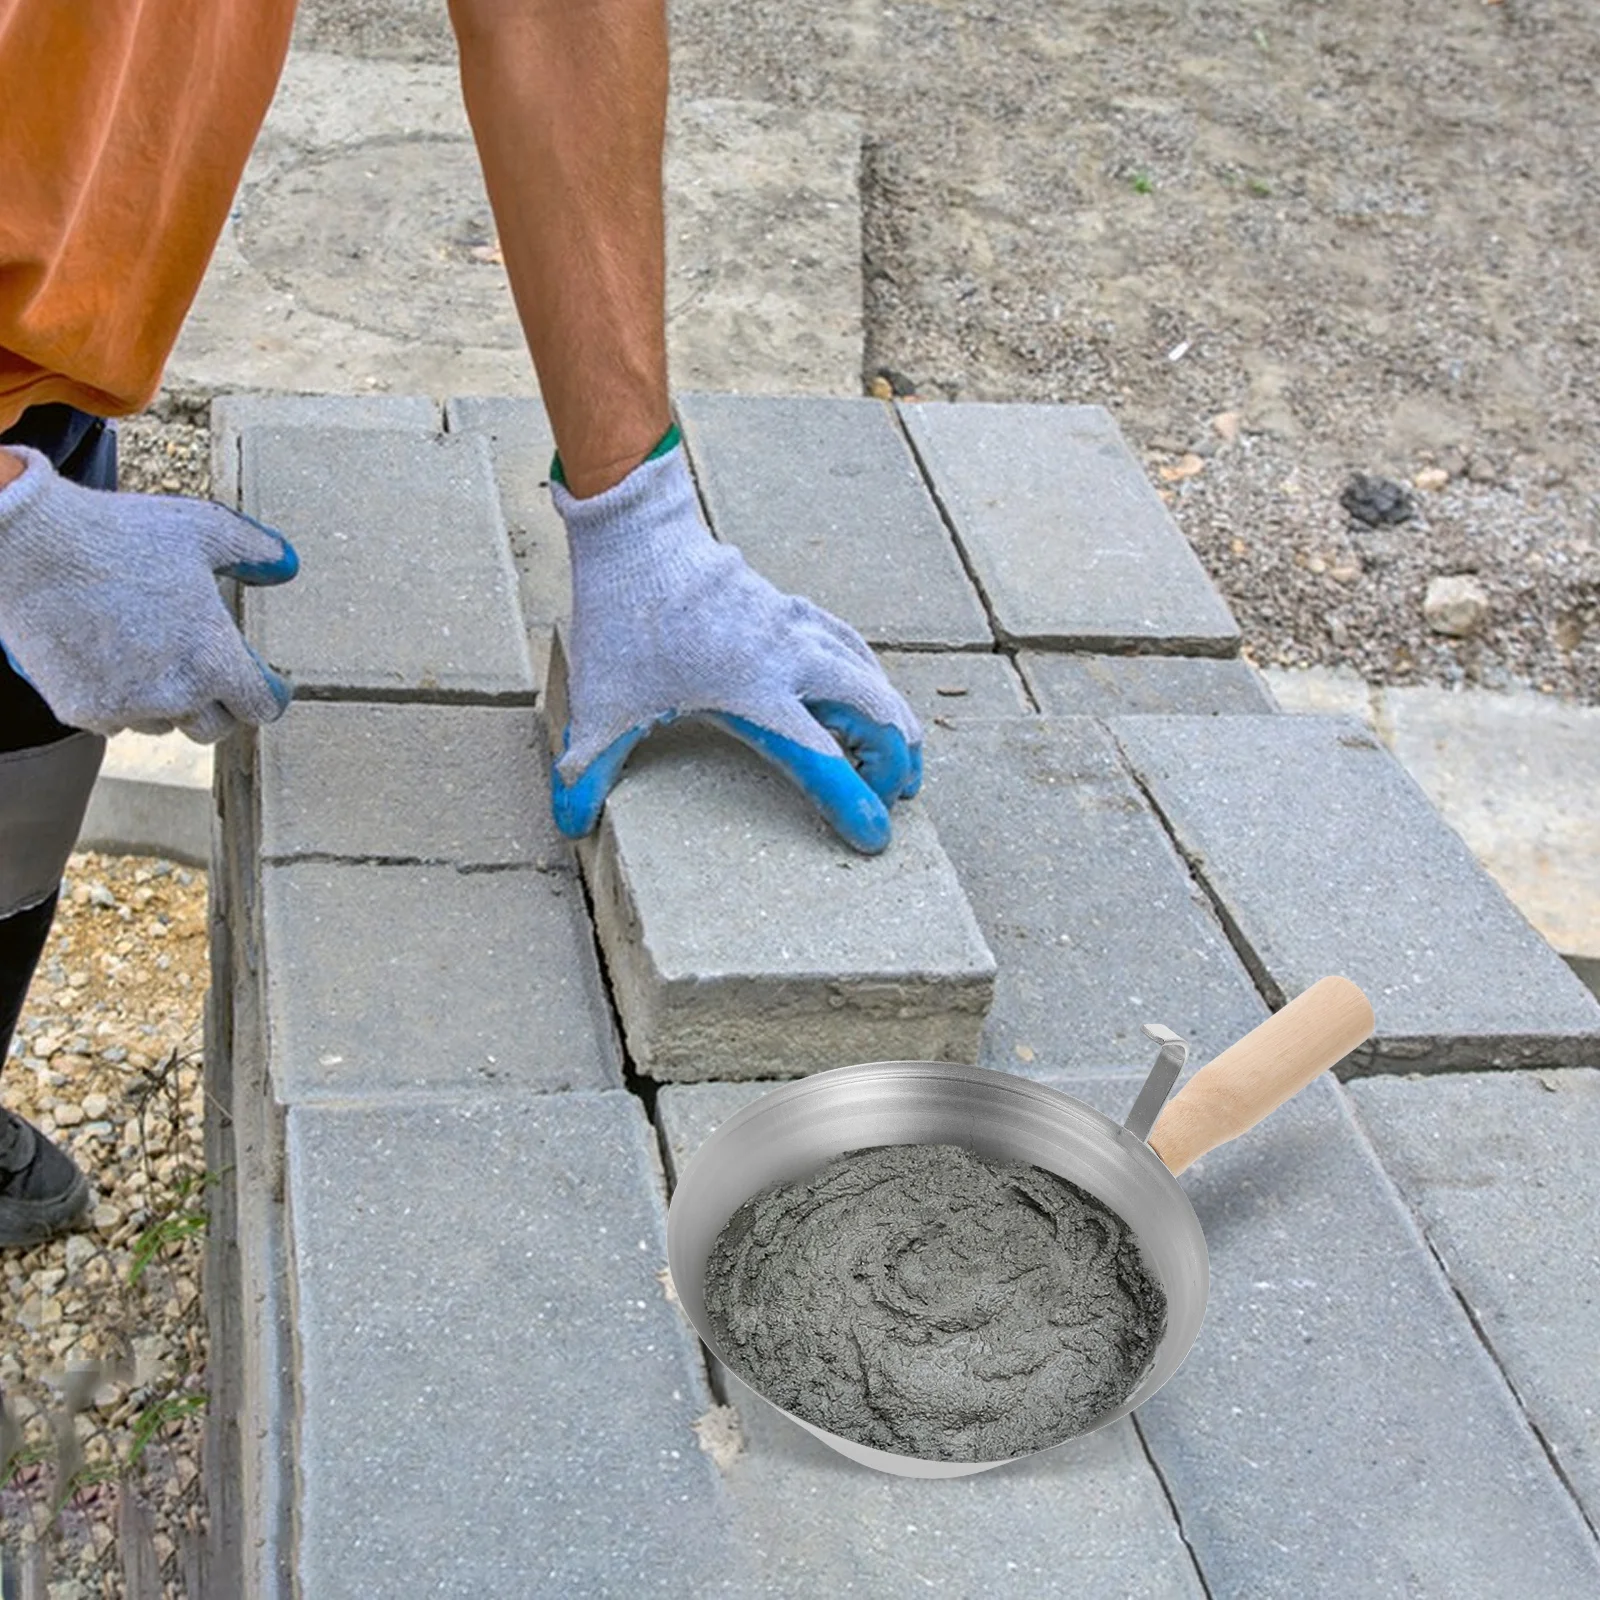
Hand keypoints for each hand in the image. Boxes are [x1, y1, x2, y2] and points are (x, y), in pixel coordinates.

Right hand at [0, 446, 298, 741]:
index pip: (261, 708)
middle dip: (217, 703)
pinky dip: (120, 701)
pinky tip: (110, 661)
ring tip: (150, 654)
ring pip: (165, 724)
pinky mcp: (83, 710)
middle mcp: (177, 694)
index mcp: (215, 660)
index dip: (266, 694)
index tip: (264, 684)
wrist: (27, 545)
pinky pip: (117, 721)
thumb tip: (287, 564)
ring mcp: (128, 707)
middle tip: (205, 670)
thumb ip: (254, 551)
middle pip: (215, 727)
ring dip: (167, 702)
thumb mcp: (202, 529)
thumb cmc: (119, 534)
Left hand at [550, 443, 921, 853]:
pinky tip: (867, 689)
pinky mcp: (790, 607)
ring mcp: (795, 627)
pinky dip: (868, 674)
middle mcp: (789, 658)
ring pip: (870, 672)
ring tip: (902, 752)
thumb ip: (590, 768)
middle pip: (873, 709)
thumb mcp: (601, 703)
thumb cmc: (623, 618)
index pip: (822, 757)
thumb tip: (569, 823)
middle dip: (896, 757)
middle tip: (900, 794)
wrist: (637, 535)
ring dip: (892, 714)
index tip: (875, 835)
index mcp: (753, 690)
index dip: (854, 799)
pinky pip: (849, 643)